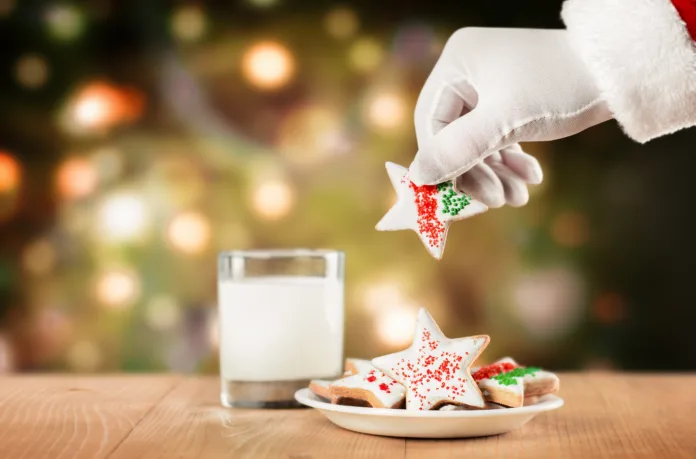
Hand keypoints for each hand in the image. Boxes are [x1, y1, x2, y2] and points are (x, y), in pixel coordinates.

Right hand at [410, 28, 611, 207]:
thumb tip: (417, 178)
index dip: (442, 164)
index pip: (432, 123)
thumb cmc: (562, 87)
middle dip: (476, 172)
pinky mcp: (512, 99)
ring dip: (496, 173)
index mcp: (456, 62)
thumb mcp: (505, 122)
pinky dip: (511, 161)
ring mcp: (489, 85)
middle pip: (453, 134)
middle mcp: (468, 70)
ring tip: (518, 199)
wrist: (622, 72)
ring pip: (478, 140)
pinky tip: (530, 180)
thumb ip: (458, 149)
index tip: (460, 198)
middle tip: (495, 202)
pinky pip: (498, 136)